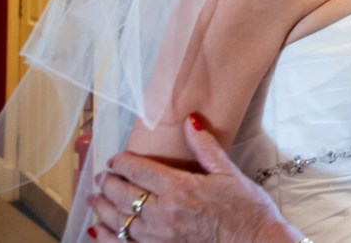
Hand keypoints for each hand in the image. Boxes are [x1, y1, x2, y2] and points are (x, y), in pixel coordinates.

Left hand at [90, 114, 302, 242]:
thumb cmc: (247, 209)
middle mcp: (164, 212)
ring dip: (102, 207)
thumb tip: (191, 120)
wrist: (255, 242)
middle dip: (108, 183)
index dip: (122, 162)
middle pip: (122, 194)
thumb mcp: (229, 172)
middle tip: (102, 176)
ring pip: (118, 220)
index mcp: (180, 188)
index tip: (117, 158)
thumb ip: (205, 146)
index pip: (138, 170)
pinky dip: (106, 237)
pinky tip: (97, 230)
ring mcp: (159, 236)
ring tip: (95, 198)